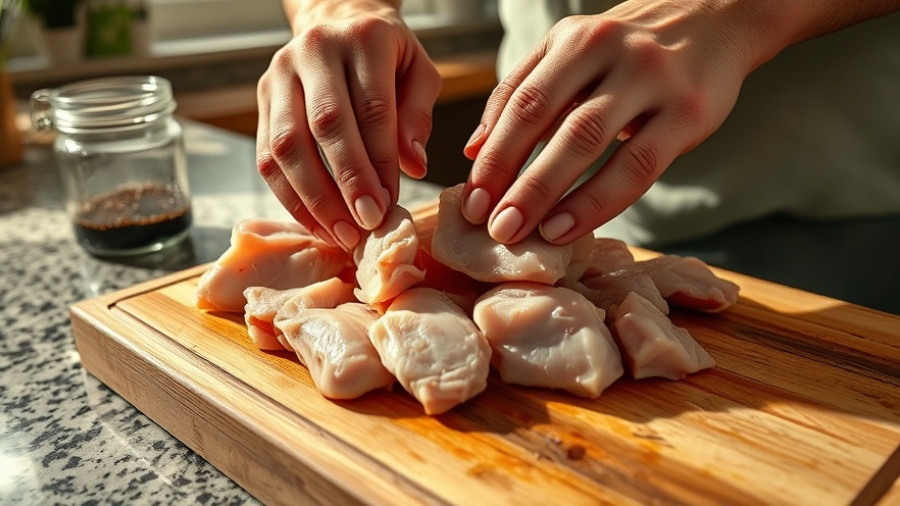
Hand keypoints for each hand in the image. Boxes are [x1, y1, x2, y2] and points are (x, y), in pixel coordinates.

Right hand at [256, 0, 440, 248]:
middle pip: (325, 125)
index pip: (372, 108)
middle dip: (347, 182)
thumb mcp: (419, 75)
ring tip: (343, 233)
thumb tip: (414, 167)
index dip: (380, 162)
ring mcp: (280, 75)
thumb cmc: (388, 58)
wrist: (340, 24)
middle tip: (367, 223)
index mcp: (362, 39)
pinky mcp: (261, 100)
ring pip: (286, 145)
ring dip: (315, 198)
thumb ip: (418, 117)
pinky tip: (319, 224)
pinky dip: (291, 198)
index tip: (390, 204)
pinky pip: (267, 158)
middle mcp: (314, 51)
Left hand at [460, 0, 765, 244]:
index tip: (471, 200)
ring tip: (523, 233)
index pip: (522, 102)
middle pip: (551, 123)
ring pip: (591, 143)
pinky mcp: (687, 114)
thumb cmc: (630, 47)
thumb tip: (474, 149)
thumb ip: (520, 92)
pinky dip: (598, 202)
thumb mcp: (571, 51)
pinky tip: (568, 227)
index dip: (494, 155)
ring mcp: (652, 81)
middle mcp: (611, 53)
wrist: (716, 18)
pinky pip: (637, 166)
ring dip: (551, 194)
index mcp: (575, 40)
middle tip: (492, 226)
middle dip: (515, 181)